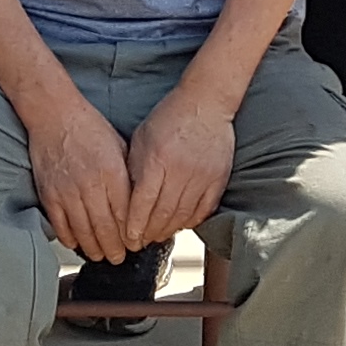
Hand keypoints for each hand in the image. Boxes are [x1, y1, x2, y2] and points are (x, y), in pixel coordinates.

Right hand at [27, 91, 138, 265]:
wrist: (54, 115)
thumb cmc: (89, 127)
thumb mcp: (120, 146)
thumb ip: (129, 175)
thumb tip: (138, 203)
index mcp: (112, 173)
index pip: (126, 215)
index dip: (131, 235)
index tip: (135, 244)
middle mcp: (91, 185)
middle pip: (106, 229)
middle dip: (115, 249)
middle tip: (119, 258)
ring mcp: (67, 192)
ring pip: (83, 233)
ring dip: (94, 249)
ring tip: (101, 255)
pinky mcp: (49, 195)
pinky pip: (61, 226)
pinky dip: (70, 239)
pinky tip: (78, 244)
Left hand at [123, 84, 236, 253]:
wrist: (207, 102)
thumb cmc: (169, 117)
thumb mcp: (142, 138)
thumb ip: (135, 169)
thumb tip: (126, 201)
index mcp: (158, 158)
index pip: (143, 202)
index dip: (134, 224)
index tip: (128, 238)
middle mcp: (181, 170)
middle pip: (163, 213)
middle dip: (148, 233)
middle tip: (139, 242)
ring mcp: (203, 176)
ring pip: (183, 216)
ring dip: (167, 230)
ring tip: (156, 236)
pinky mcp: (219, 179)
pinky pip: (204, 210)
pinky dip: (190, 222)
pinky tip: (179, 225)